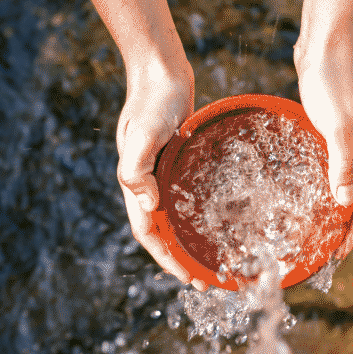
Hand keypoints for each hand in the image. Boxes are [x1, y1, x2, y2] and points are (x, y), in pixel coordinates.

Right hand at [115, 60, 207, 290]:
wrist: (160, 71)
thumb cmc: (153, 101)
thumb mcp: (143, 134)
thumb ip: (137, 169)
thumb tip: (148, 206)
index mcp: (137, 184)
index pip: (149, 233)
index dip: (167, 259)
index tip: (189, 278)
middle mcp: (148, 184)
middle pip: (162, 232)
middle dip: (181, 260)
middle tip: (207, 282)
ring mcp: (162, 174)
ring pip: (174, 218)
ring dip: (189, 242)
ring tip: (212, 261)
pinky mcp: (176, 163)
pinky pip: (185, 198)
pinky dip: (196, 216)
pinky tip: (216, 222)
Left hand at [295, 42, 352, 260]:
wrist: (326, 45)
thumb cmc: (332, 82)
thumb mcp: (337, 125)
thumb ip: (342, 163)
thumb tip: (343, 204)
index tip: (337, 255)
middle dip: (347, 230)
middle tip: (323, 252)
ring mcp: (350, 144)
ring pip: (347, 188)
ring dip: (336, 213)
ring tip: (315, 232)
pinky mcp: (333, 134)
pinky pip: (333, 171)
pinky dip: (325, 190)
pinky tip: (306, 195)